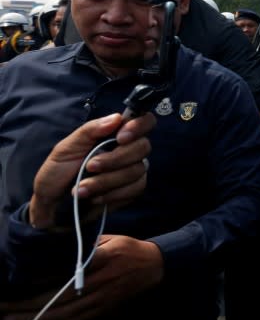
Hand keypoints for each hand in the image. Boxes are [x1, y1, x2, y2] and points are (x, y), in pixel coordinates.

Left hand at [0, 235, 162, 319]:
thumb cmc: (128, 248)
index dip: (42, 280)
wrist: (154, 266)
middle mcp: (100, 282)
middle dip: (28, 305)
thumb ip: (85, 245)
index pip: (67, 272)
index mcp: (101, 260)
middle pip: (59, 298)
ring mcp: (100, 300)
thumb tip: (55, 249)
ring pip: (63, 315)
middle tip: (3, 308)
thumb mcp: (109, 238)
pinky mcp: (102, 311)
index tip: (18, 281)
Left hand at [30, 113, 153, 228]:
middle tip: (89, 166)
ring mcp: (133, 170)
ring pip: (136, 170)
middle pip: (143, 147)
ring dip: (107, 180)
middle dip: (115, 159)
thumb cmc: (59, 171)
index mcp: (115, 133)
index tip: (120, 137)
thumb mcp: (67, 147)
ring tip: (82, 187)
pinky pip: (134, 189)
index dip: (139, 126)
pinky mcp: (133, 190)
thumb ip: (91, 130)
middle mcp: (129, 149)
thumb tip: (117, 117)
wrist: (54, 202)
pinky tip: (95, 197)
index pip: (144, 121)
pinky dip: (112, 194)